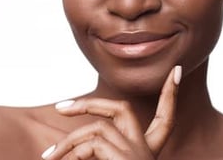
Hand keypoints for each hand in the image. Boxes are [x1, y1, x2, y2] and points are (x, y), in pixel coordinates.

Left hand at [41, 65, 181, 159]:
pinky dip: (71, 154)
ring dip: (68, 141)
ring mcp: (136, 156)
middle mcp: (145, 152)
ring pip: (98, 129)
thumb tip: (67, 150)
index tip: (176, 72)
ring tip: (46, 158)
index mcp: (146, 155)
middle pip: (123, 110)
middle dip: (90, 102)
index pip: (166, 119)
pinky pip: (92, 146)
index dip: (170, 96)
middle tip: (60, 107)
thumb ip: (97, 157)